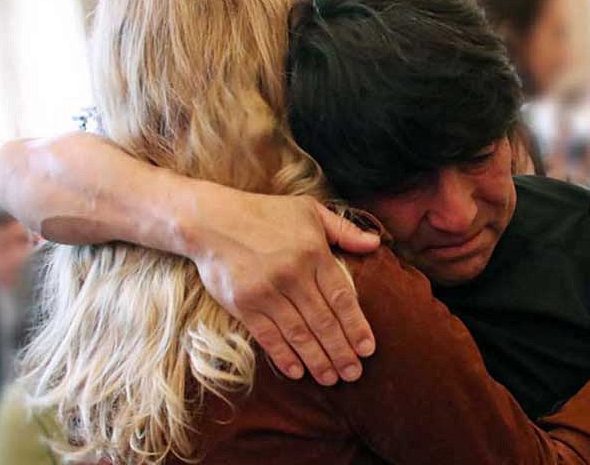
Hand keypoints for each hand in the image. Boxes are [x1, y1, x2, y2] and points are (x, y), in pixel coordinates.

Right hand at [187, 190, 380, 385]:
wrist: (213, 220)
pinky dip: (283, 356)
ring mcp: (267, 292)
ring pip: (299, 334)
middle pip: (323, 321)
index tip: (367, 349)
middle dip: (341, 351)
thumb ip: (345, 230)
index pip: (341, 297)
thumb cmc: (266, 214)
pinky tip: (297, 371)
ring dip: (317, 360)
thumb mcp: (309, 211)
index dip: (356, 326)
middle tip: (354, 374)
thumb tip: (376, 243)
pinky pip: (268, 336)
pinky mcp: (244, 304)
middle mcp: (293, 275)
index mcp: (314, 253)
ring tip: (331, 378)